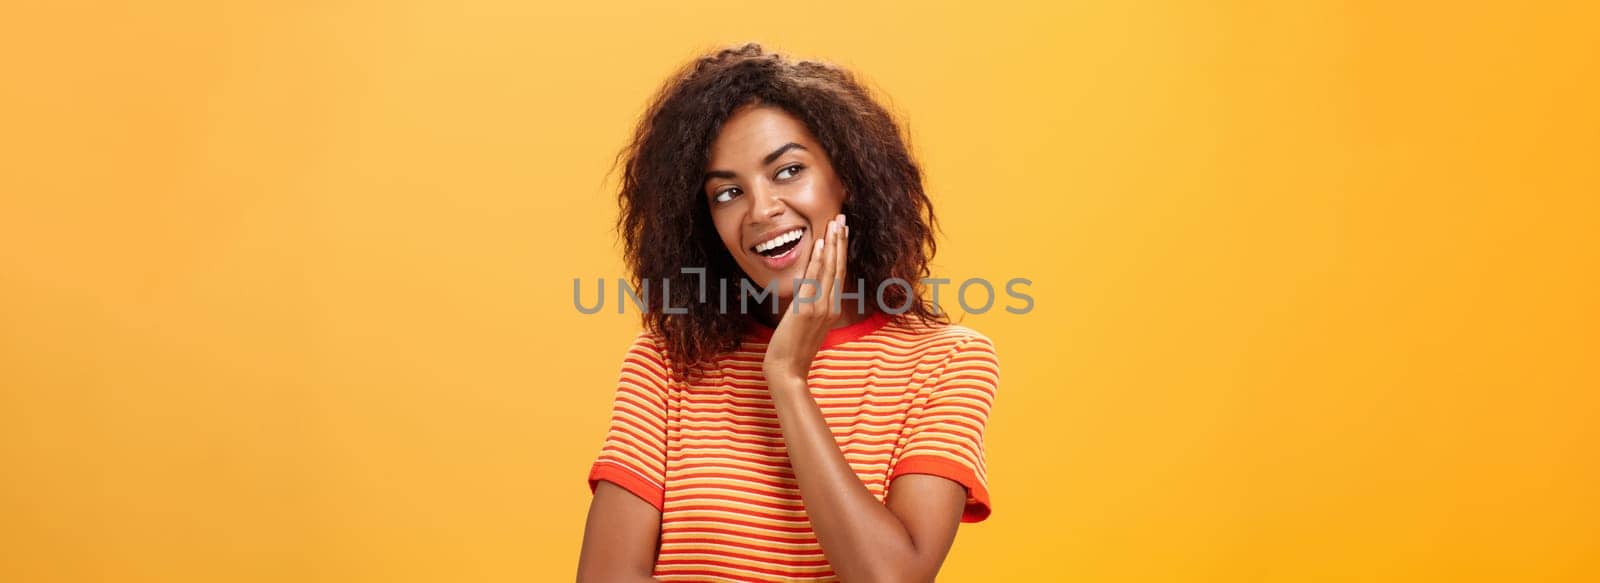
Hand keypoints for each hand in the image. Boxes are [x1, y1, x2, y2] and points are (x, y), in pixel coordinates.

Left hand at [762, 213, 848, 384]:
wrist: (788, 369)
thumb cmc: (793, 351)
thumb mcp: (808, 326)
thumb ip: (812, 308)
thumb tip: (808, 292)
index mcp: (832, 309)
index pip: (839, 274)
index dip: (841, 251)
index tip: (842, 232)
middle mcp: (831, 306)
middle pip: (839, 267)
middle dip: (841, 241)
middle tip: (842, 218)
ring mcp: (821, 307)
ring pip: (830, 269)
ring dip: (833, 244)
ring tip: (835, 223)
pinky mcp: (807, 308)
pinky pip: (814, 279)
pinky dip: (819, 260)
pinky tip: (821, 244)